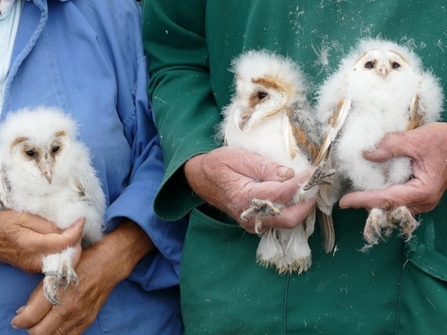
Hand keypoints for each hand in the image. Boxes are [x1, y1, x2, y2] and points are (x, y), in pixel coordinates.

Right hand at [0, 211, 83, 272]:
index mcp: (32, 245)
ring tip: (74, 232)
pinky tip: (65, 240)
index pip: (63, 243)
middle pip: (67, 256)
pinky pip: (56, 262)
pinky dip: (65, 252)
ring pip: (64, 261)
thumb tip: (66, 228)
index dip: (76, 231)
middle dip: (78, 241)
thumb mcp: (23, 216)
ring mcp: (35, 267)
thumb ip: (46, 224)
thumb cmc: (3, 225)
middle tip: (79, 227)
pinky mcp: (35, 268)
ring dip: (73, 247)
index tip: (82, 219)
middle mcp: (35, 260)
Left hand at [11, 220, 154, 334]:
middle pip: (40, 333)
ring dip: (46, 332)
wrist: (109, 263)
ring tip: (44, 323)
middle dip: (31, 329)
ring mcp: (80, 316)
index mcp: (58, 292)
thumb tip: (24, 311)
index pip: (30, 318)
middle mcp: (69, 307)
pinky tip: (58, 324)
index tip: (18, 319)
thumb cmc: (82, 262)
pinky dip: (60, 333)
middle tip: (30, 322)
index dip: (20, 321)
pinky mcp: (88, 320)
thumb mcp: (56, 271)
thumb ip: (39, 293)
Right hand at [184, 147, 316, 232]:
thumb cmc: (219, 164)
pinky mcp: (257, 223)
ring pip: (287, 222)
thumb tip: (289, 174)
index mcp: (245, 197)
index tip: (316, 172)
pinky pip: (281, 221)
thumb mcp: (238, 157)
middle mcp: (251, 215)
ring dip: (303, 207)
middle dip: (308, 203)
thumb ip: (264, 166)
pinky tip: (297, 195)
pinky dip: (294, 210)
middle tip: (317, 184)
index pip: (282, 194)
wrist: (201, 179)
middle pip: (290, 218)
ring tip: (310, 188)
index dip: (303, 184)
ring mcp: (254, 222)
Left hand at [340, 122, 446, 214]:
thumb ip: (391, 145)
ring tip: (355, 196)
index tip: (345, 202)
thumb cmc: (445, 141)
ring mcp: (423, 200)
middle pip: (387, 208)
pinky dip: (384, 197)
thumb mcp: (418, 139)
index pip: (386, 199)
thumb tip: (366, 154)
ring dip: (374, 202)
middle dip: (366, 204)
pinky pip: (399, 202)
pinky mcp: (421, 196)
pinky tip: (372, 189)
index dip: (363, 200)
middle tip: (346, 198)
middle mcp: (423, 201)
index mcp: (422, 191)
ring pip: (392, 207)